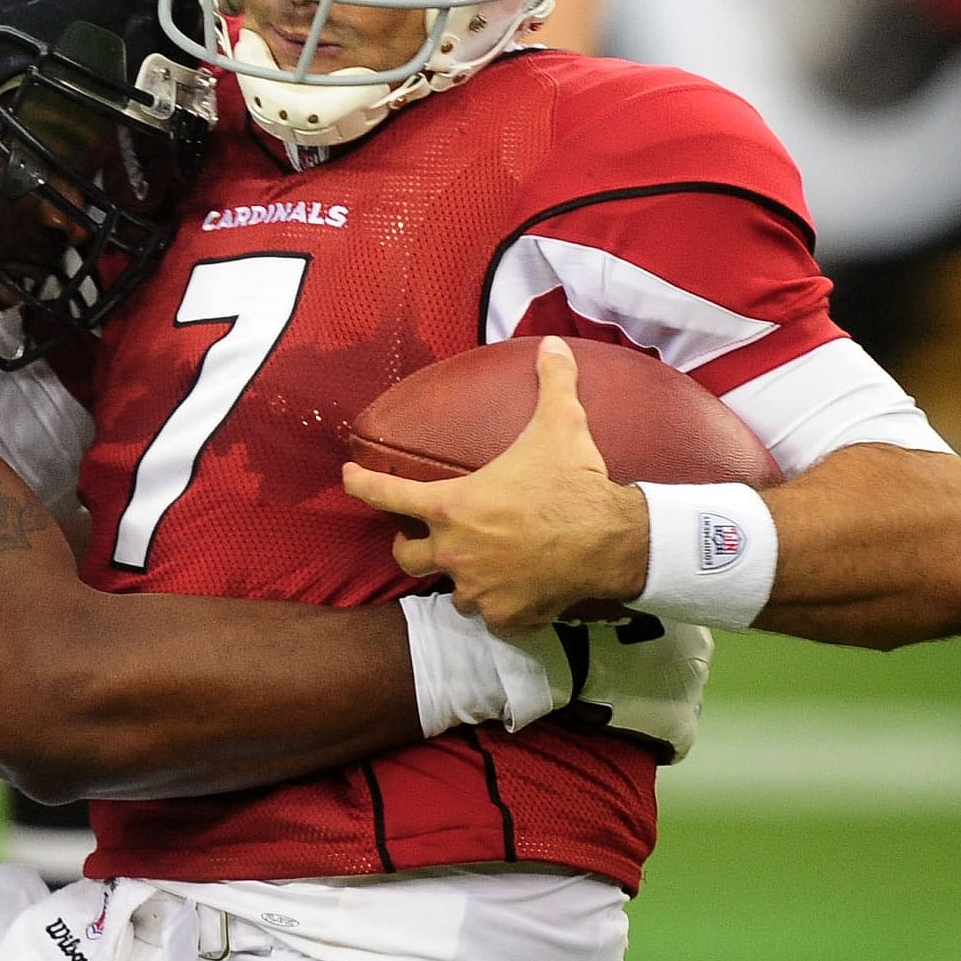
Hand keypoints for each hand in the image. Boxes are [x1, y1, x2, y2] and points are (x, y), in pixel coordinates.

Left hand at [341, 337, 650, 635]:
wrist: (612, 539)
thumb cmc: (573, 481)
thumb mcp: (561, 424)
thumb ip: (552, 382)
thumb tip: (553, 344)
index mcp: (451, 507)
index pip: (386, 495)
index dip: (361, 484)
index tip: (348, 476)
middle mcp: (454, 551)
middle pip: (407, 557)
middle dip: (410, 547)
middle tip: (422, 537)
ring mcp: (478, 588)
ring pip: (452, 591)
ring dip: (461, 579)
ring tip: (479, 567)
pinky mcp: (506, 616)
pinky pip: (491, 615)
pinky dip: (499, 605)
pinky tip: (515, 592)